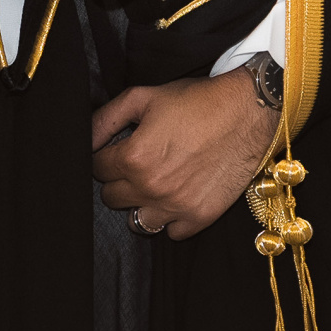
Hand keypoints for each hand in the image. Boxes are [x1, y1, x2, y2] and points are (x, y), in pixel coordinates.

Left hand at [88, 69, 277, 239]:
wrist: (246, 111)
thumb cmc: (195, 101)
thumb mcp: (143, 97)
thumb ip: (106, 119)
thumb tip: (84, 139)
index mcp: (134, 158)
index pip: (96, 169)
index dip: (104, 157)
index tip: (115, 151)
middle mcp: (151, 187)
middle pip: (111, 198)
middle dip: (118, 180)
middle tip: (136, 164)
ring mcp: (176, 206)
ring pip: (137, 221)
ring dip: (140, 203)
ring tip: (154, 183)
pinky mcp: (200, 217)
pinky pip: (170, 233)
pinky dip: (170, 218)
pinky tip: (177, 195)